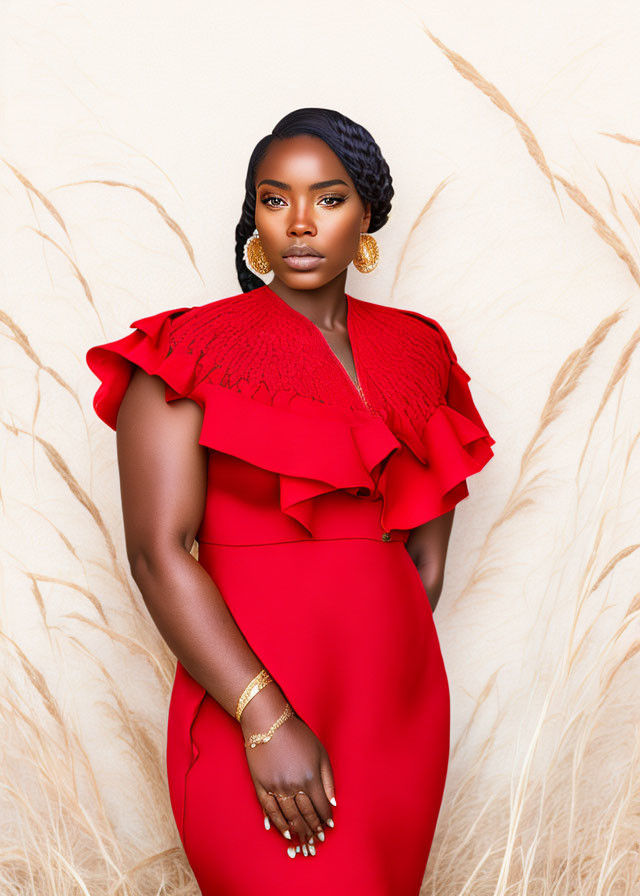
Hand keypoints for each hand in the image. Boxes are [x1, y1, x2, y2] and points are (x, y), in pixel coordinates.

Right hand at [240, 687, 335, 856]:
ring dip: (298, 830)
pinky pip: (269, 810)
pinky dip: (277, 823)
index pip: (321, 807)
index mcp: (310, 777)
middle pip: (305, 815)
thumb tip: (333, 803)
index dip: (325, 819)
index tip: (328, 828)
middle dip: (313, 829)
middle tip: (316, 840)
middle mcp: (293, 786)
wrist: (267, 722)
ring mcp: (276, 787)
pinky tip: (284, 831)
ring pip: (288, 816)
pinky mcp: (261, 785)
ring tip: (303, 839)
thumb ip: (328, 778)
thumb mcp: (320, 751)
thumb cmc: (297, 734)